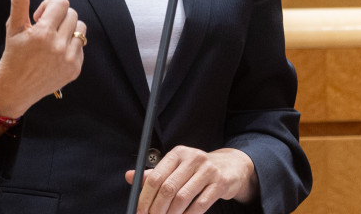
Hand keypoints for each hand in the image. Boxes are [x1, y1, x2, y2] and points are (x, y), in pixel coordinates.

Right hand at [0, 0, 86, 117]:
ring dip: (68, 29)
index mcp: (43, 33)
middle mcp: (58, 46)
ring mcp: (69, 59)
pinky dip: (71, 46)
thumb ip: (18, 1)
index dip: (50, 6)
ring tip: (53, 39)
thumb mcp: (13, 27)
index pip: (62, 3)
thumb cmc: (13, 55)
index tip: (39, 17)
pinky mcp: (75, 69)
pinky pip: (81, 46)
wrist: (15, 88)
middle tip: (44, 29)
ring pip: (80, 28)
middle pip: (72, 14)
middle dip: (59, 17)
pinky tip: (56, 54)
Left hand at [124, 147, 257, 213]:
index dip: (145, 196)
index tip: (140, 211)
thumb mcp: (176, 166)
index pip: (156, 176)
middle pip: (168, 188)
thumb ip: (154, 173)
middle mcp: (192, 158)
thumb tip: (129, 176)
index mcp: (178, 153)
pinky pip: (200, 204)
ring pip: (183, 197)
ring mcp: (208, 170)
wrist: (230, 167)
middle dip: (157, 209)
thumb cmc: (197, 169)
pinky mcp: (220, 183)